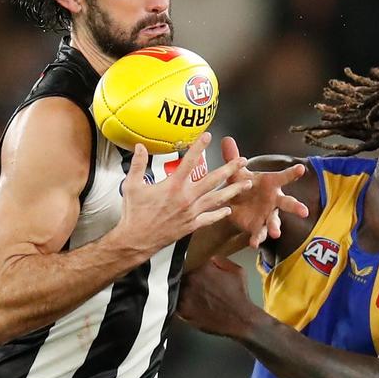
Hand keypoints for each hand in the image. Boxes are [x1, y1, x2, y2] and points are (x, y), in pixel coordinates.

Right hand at [109, 133, 251, 257]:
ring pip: (216, 199)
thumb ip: (137, 164)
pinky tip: (227, 210)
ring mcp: (191, 212)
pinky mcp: (191, 225)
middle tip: (243, 161)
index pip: (189, 162)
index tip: (208, 136)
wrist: (136, 240)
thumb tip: (139, 147)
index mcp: (173, 186)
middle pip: (212, 180)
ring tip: (247, 184)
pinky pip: (209, 218)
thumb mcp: (131, 185)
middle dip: (230, 169)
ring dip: (233, 190)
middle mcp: (186, 198)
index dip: (199, 148)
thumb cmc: (134, 214)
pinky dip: (219, 214)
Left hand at [177, 256, 259, 337]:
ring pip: (177, 289)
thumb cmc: (240, 296)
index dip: (192, 268)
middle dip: (187, 280)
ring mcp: (185, 295)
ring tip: (192, 297)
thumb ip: (221, 261)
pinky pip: (175, 304)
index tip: (195, 273)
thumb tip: (211, 259)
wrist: (240, 319)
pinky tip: (189, 306)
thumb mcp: (238, 271)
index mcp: (203, 267)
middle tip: (194, 287)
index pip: (190, 262)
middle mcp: (192, 279)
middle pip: (181, 275)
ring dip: (182, 292)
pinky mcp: (183, 310)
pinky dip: (179, 305)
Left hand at [221, 137, 308, 247]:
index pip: (283, 177)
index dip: (292, 173)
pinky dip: (257, 238)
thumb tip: (226, 139)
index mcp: (270, 184)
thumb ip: (233, 158)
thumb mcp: (236, 172)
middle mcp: (273, 200)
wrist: (234, 204)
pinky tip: (254, 243)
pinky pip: (259, 233)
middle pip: (287, 203)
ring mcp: (267, 214)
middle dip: (295, 207)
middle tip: (304, 211)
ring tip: (276, 233)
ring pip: (274, 221)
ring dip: (275, 227)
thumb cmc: (242, 185)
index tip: (301, 168)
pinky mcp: (258, 226)